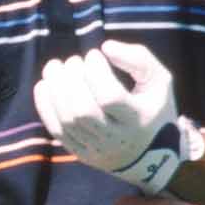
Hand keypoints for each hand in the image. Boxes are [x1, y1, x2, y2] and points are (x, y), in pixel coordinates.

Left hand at [32, 40, 191, 193]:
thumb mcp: (159, 81)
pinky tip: (45, 84)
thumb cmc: (153, 108)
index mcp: (138, 119)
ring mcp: (96, 149)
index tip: (94, 54)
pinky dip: (45, 104)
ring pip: (66, 120)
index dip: (96, 72)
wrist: (152, 157)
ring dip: (55, 87)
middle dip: (72, 78)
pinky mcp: (80, 153)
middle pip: (82, 110)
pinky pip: (55, 130)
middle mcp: (116, 139)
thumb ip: (139, 58)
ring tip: (56, 66)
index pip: (109, 97)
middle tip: (74, 60)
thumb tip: (105, 47)